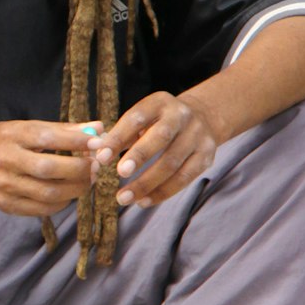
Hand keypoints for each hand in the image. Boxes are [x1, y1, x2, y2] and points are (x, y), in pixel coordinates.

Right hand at [0, 120, 98, 216]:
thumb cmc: (0, 141)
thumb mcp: (24, 128)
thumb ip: (62, 129)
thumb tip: (98, 128)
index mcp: (12, 136)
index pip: (48, 137)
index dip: (77, 140)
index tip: (98, 142)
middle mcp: (7, 161)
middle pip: (50, 169)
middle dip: (80, 169)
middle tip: (96, 166)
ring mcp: (5, 186)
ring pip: (49, 193)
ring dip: (76, 188)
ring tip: (87, 180)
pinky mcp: (6, 205)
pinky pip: (42, 209)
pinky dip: (62, 203)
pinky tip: (68, 192)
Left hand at [87, 92, 216, 208]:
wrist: (202, 118)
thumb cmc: (159, 122)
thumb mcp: (143, 119)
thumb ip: (122, 135)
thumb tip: (98, 155)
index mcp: (159, 102)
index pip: (137, 118)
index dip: (118, 138)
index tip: (100, 157)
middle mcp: (181, 116)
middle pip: (161, 137)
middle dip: (139, 156)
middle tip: (119, 174)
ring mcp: (197, 136)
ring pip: (172, 163)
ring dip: (146, 183)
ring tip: (124, 198)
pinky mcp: (206, 156)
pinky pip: (184, 178)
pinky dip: (162, 192)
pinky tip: (143, 201)